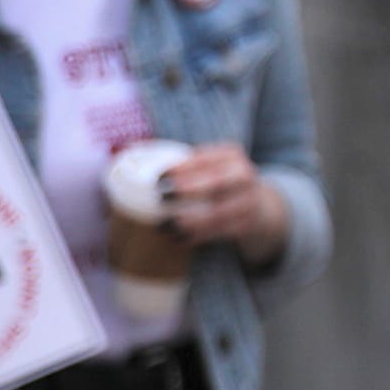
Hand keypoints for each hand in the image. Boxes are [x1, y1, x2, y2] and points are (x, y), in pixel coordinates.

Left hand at [164, 141, 285, 261]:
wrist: (258, 207)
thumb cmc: (219, 185)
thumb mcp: (209, 168)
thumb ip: (178, 165)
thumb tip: (131, 152)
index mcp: (231, 155)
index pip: (207, 157)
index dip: (184, 166)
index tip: (160, 175)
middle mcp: (244, 175)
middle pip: (218, 181)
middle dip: (189, 188)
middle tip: (162, 196)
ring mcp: (248, 201)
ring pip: (219, 210)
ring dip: (191, 218)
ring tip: (166, 224)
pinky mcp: (246, 225)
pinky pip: (221, 232)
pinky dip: (199, 235)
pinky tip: (179, 238)